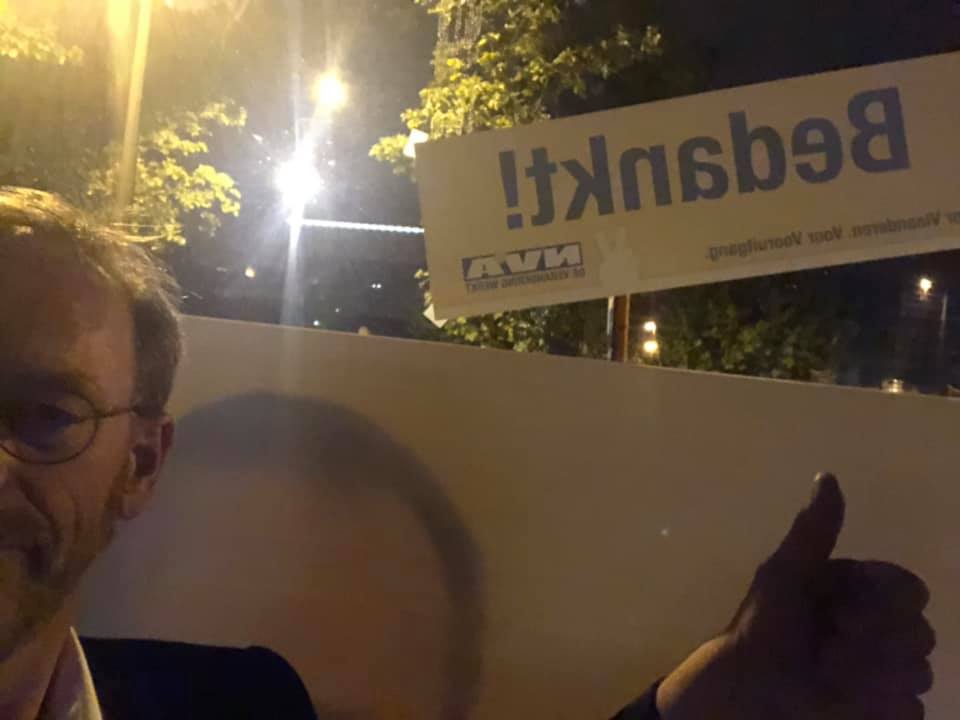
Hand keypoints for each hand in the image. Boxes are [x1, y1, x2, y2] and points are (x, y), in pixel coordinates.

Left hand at [656, 474, 934, 719]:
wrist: (744, 691)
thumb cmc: (762, 629)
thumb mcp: (784, 574)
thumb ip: (814, 530)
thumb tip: (828, 476)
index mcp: (858, 593)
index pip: (909, 590)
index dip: (882, 605)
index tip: (839, 615)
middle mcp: (877, 629)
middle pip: (921, 633)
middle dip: (873, 642)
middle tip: (827, 649)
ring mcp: (884, 673)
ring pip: (918, 672)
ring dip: (870, 676)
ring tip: (827, 677)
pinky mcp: (884, 711)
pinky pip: (911, 710)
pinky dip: (878, 707)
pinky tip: (841, 703)